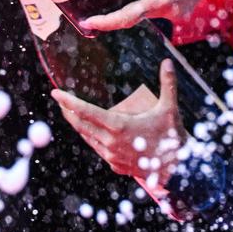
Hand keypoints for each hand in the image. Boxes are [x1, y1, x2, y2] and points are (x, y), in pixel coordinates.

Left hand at [51, 59, 185, 196]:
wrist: (177, 169)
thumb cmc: (171, 138)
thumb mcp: (170, 108)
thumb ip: (167, 83)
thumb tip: (167, 61)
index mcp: (118, 126)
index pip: (86, 112)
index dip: (69, 102)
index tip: (56, 93)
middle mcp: (110, 142)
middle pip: (81, 125)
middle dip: (68, 112)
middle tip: (59, 100)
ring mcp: (111, 156)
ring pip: (87, 138)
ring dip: (78, 125)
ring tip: (72, 114)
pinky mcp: (115, 165)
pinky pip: (97, 149)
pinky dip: (91, 138)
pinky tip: (92, 132)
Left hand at [81, 0, 215, 32]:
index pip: (126, 17)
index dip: (105, 22)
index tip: (88, 24)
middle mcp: (171, 10)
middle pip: (137, 15)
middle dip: (119, 12)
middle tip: (96, 13)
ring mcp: (180, 11)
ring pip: (150, 11)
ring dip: (140, 2)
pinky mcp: (186, 8)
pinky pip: (162, 7)